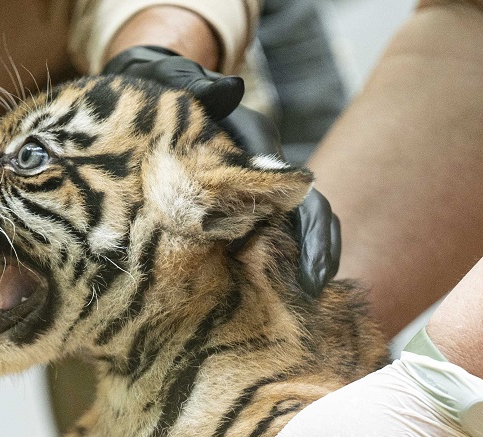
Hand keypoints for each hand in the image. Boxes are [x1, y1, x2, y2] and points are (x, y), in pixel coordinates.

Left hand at [102, 46, 341, 295]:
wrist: (165, 101)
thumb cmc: (175, 98)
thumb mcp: (186, 90)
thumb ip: (205, 90)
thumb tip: (228, 89)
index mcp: (262, 150)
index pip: (299, 191)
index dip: (309, 227)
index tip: (310, 261)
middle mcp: (269, 174)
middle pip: (309, 215)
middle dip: (316, 251)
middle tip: (311, 291)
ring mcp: (260, 194)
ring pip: (297, 232)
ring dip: (306, 264)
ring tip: (305, 300)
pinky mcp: (245, 213)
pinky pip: (273, 242)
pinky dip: (284, 266)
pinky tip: (282, 295)